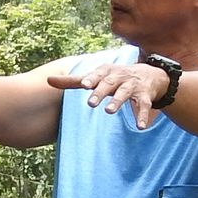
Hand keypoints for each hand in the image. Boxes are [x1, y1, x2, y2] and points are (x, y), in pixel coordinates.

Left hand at [48, 59, 167, 129]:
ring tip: (109, 111)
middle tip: (90, 103)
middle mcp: (119, 77)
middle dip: (100, 92)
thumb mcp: (96, 77)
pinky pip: (145, 106)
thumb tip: (48, 80)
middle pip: (109, 84)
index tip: (84, 84)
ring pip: (125, 93)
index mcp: (106, 71)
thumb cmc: (114, 77)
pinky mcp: (146, 96)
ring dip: (117, 101)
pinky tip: (140, 127)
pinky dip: (143, 116)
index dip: (91, 78)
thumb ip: (72, 81)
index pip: (97, 74)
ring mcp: (133, 86)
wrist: (150, 74)